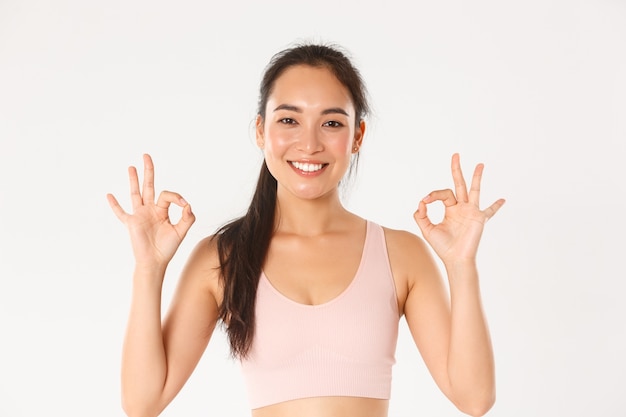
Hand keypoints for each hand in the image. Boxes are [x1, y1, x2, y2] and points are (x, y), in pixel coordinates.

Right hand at [107, 154, 194, 269]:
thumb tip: (188, 204)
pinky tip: (109, 195)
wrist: (155, 262)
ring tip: (132, 167)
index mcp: (162, 210)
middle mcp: (150, 210)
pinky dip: (115, 205)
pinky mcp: (131, 223)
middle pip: (149, 186)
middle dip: (148, 171)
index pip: (167, 195)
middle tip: (147, 156)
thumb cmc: (167, 248)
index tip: (184, 206)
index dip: (177, 197)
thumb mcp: (181, 231)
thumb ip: (187, 218)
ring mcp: (139, 215)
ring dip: (133, 180)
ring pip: (135, 194)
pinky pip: (121, 213)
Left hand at [413, 153, 503, 263]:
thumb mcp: (427, 230)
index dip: (433, 195)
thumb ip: (421, 216)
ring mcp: (471, 212)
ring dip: (477, 177)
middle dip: (456, 169)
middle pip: (459, 184)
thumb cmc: (442, 247)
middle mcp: (461, 208)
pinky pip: (489, 211)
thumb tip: (421, 203)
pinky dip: (496, 206)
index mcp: (450, 209)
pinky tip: (502, 200)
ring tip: (480, 164)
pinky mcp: (479, 219)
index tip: (425, 201)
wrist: (455, 259)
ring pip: (474, 190)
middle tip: (455, 155)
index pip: (443, 193)